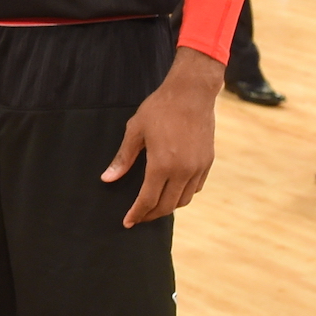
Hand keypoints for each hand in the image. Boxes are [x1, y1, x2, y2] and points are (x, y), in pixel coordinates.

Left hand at [101, 48, 221, 226]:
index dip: (137, 213)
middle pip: (167, 206)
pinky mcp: (208, 161)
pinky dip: (183, 194)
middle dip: (151, 215)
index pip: (148, 200)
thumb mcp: (135, 130)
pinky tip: (173, 190)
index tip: (127, 222)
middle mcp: (183, 171)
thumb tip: (107, 178)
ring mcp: (198, 167)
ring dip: (168, 207)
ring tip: (154, 206)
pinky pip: (195, 188)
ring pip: (183, 200)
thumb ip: (123, 158)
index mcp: (162, 164)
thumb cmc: (160, 108)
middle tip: (138, 217)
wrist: (192, 92)